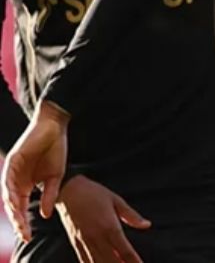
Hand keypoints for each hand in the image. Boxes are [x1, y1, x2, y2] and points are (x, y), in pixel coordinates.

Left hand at [4, 101, 70, 241]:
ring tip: (19, 222)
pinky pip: (8, 180)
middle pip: (13, 205)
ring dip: (13, 210)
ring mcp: (13, 171)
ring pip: (9, 195)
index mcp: (26, 185)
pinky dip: (10, 192)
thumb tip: (45, 215)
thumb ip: (49, 194)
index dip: (24, 223)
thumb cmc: (55, 150)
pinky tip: (14, 203)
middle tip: (23, 234)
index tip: (28, 237)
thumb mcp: (55, 177)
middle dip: (17, 221)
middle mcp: (16, 180)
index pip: (22, 208)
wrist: (55, 127)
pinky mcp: (13, 161)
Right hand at [55, 175, 149, 262]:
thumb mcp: (116, 200)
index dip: (133, 261)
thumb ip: (132, 216)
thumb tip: (147, 225)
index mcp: (109, 226)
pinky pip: (84, 260)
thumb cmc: (94, 194)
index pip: (124, 250)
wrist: (68, 191)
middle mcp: (97, 237)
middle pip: (111, 261)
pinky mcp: (75, 243)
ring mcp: (85, 241)